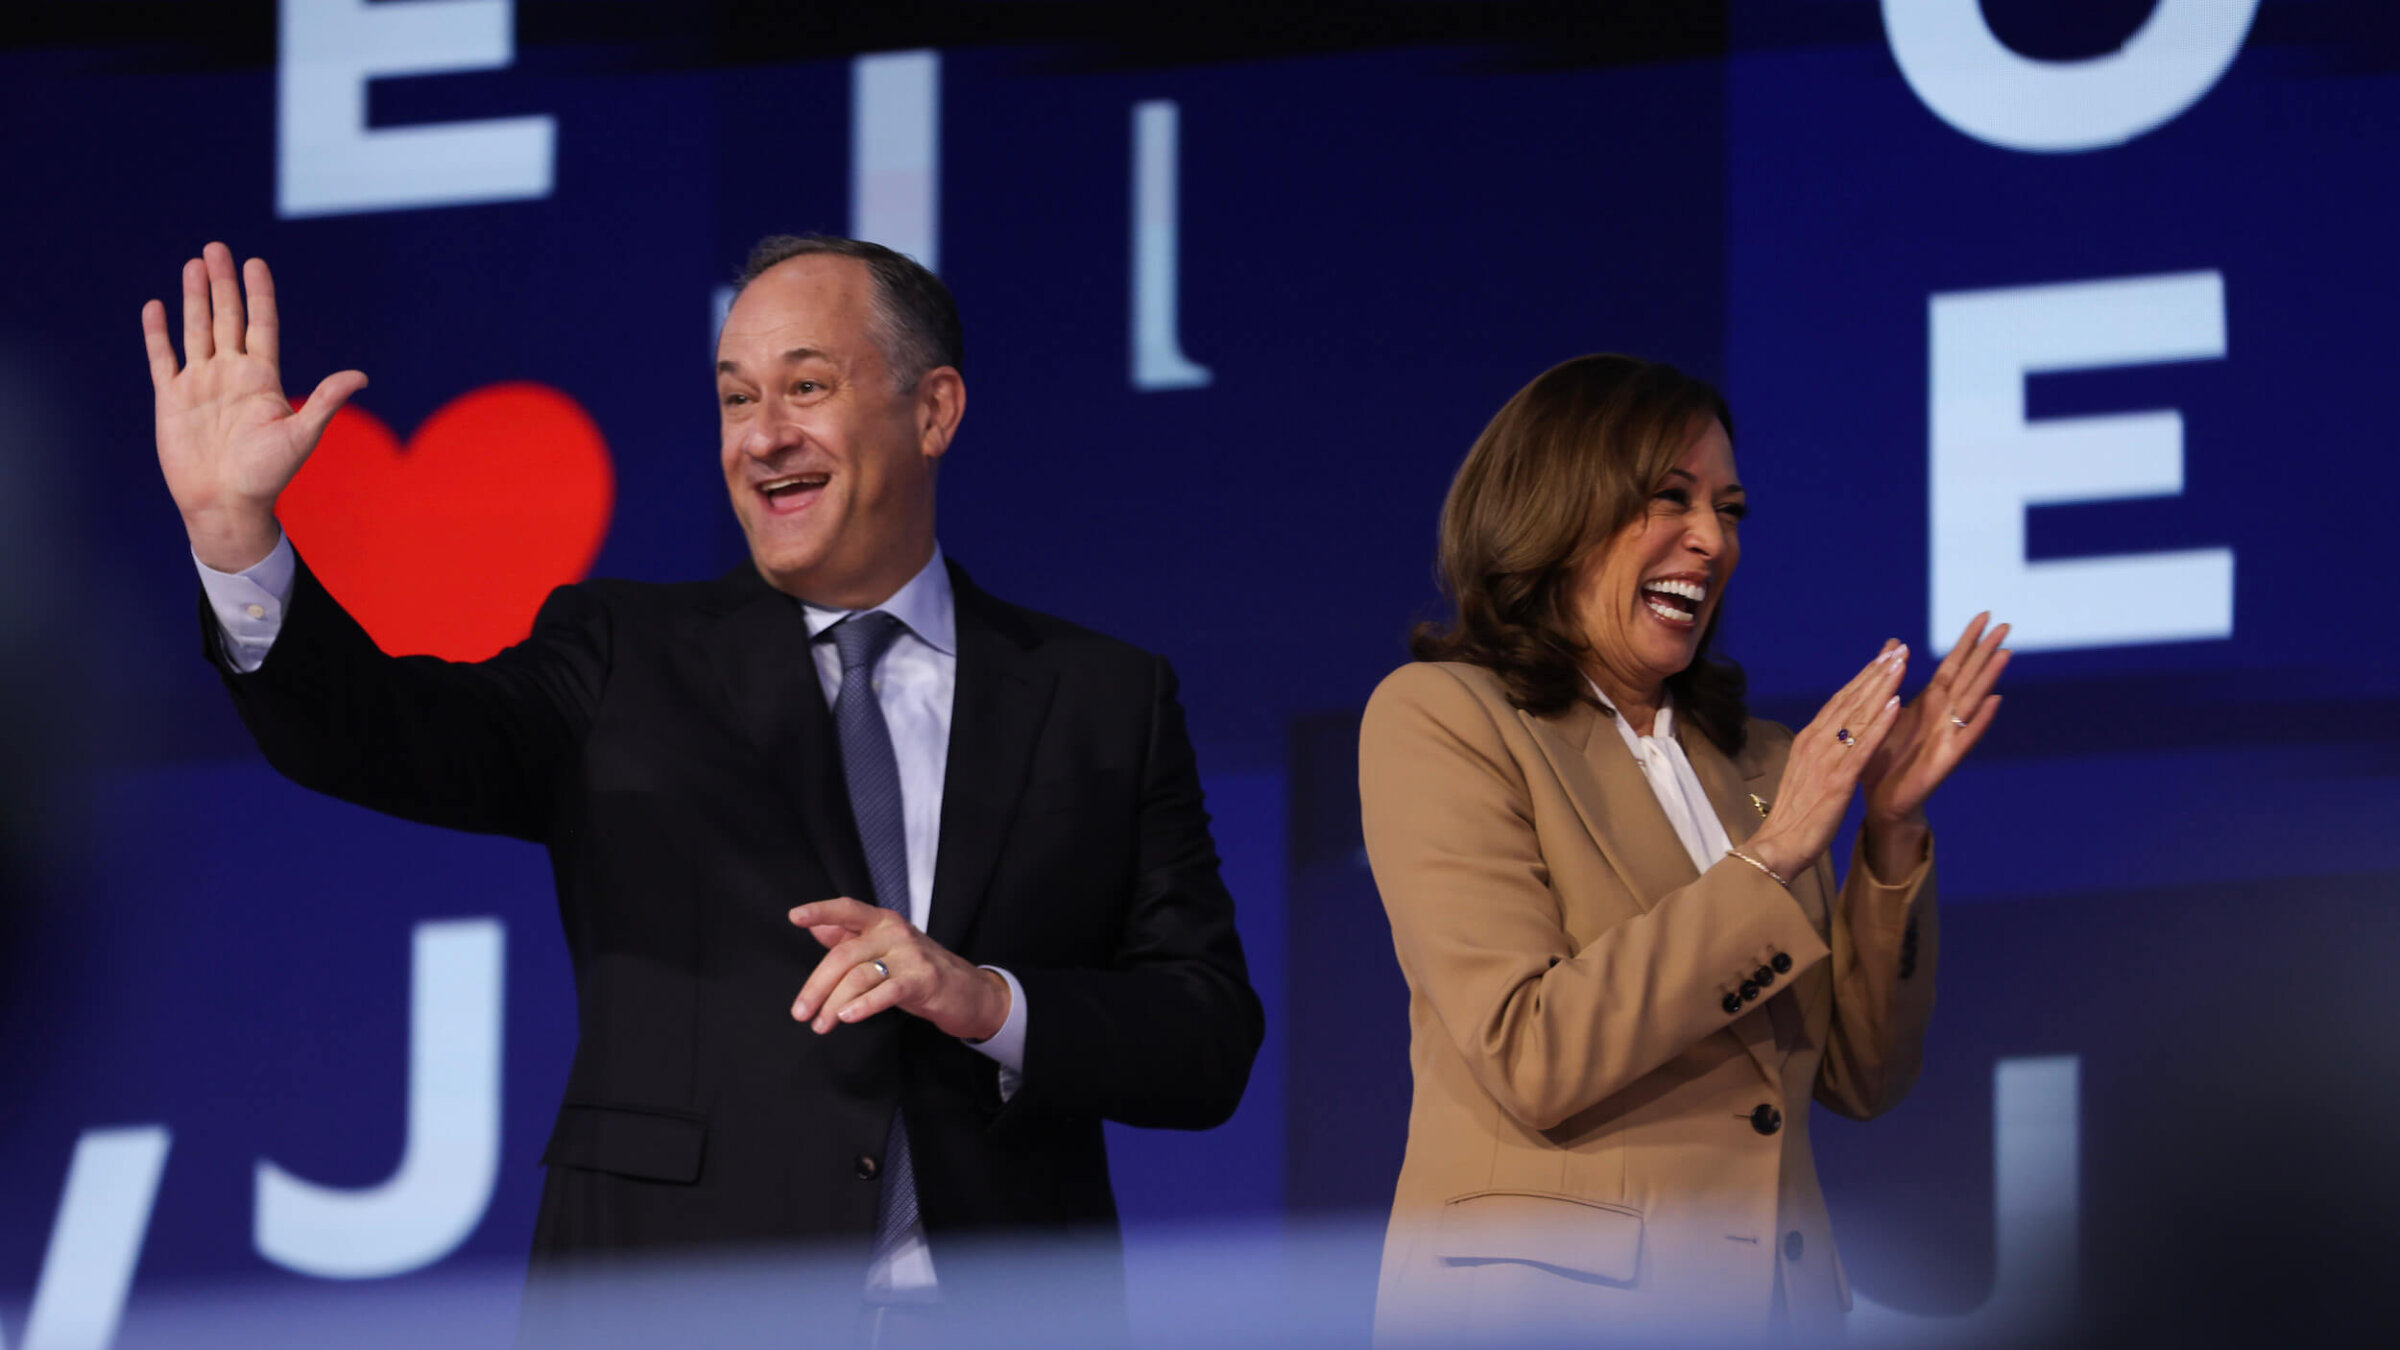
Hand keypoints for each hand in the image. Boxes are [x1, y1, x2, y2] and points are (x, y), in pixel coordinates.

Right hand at [143, 243, 366, 570]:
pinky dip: (158, 334)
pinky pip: (163, 359)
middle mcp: (231, 374)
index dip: (258, 294)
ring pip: (195, 330)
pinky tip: (157, 306)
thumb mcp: (301, 435)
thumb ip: (324, 401)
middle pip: (225, 318)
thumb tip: (361, 376)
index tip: (255, 263)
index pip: (261, 324)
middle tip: (217, 248)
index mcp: (262, 379)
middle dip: (221, 283)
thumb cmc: (268, 475)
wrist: (226, 504)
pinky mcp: (171, 399)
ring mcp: (200, 384)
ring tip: (193, 264)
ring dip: (193, 298)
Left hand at [788, 899, 1010, 1040]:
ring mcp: (911, 955)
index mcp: (882, 921)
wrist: (967, 991)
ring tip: (820, 1025)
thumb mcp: (884, 949)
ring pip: (859, 976)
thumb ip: (850, 938)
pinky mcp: (923, 980)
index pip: (848, 909)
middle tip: (800, 1012)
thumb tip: (817, 928)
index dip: (821, 911)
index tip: (794, 917)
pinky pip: (886, 992)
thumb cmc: (918, 969)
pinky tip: (847, 1017)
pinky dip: (863, 1005)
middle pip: (844, 954)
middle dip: (816, 986)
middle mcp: (895, 932)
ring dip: (833, 1003)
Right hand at [1743, 643, 1908, 882]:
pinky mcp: (1838, 780)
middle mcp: (1816, 742)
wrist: (1777, 846)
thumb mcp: (1806, 773)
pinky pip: (1864, 747)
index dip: (1863, 677)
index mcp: (1808, 740)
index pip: (1839, 700)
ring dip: (1881, 686)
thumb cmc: (1794, 815)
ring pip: (1858, 715)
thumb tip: (1835, 735)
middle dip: (1876, 672)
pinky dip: (1880, 723)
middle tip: (1898, 648)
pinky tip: (1896, 704)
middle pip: (1850, 699)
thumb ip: (1821, 751)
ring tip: (1901, 663)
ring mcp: (1826, 759)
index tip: (1883, 657)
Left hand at [1861, 612, 2009, 828]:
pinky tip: (1994, 703)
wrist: (1882, 800)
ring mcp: (1949, 736)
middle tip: (2006, 625)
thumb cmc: (1886, 756)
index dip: (1968, 641)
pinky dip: (1981, 719)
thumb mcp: (1886, 709)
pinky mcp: (1946, 759)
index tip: (1985, 616)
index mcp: (1929, 703)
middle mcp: (1944, 715)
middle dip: (1985, 651)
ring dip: (1989, 678)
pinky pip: (1966, 737)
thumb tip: (1896, 642)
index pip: (1953, 664)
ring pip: (1972, 701)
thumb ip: (1893, 676)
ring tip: (2004, 654)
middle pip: (1969, 676)